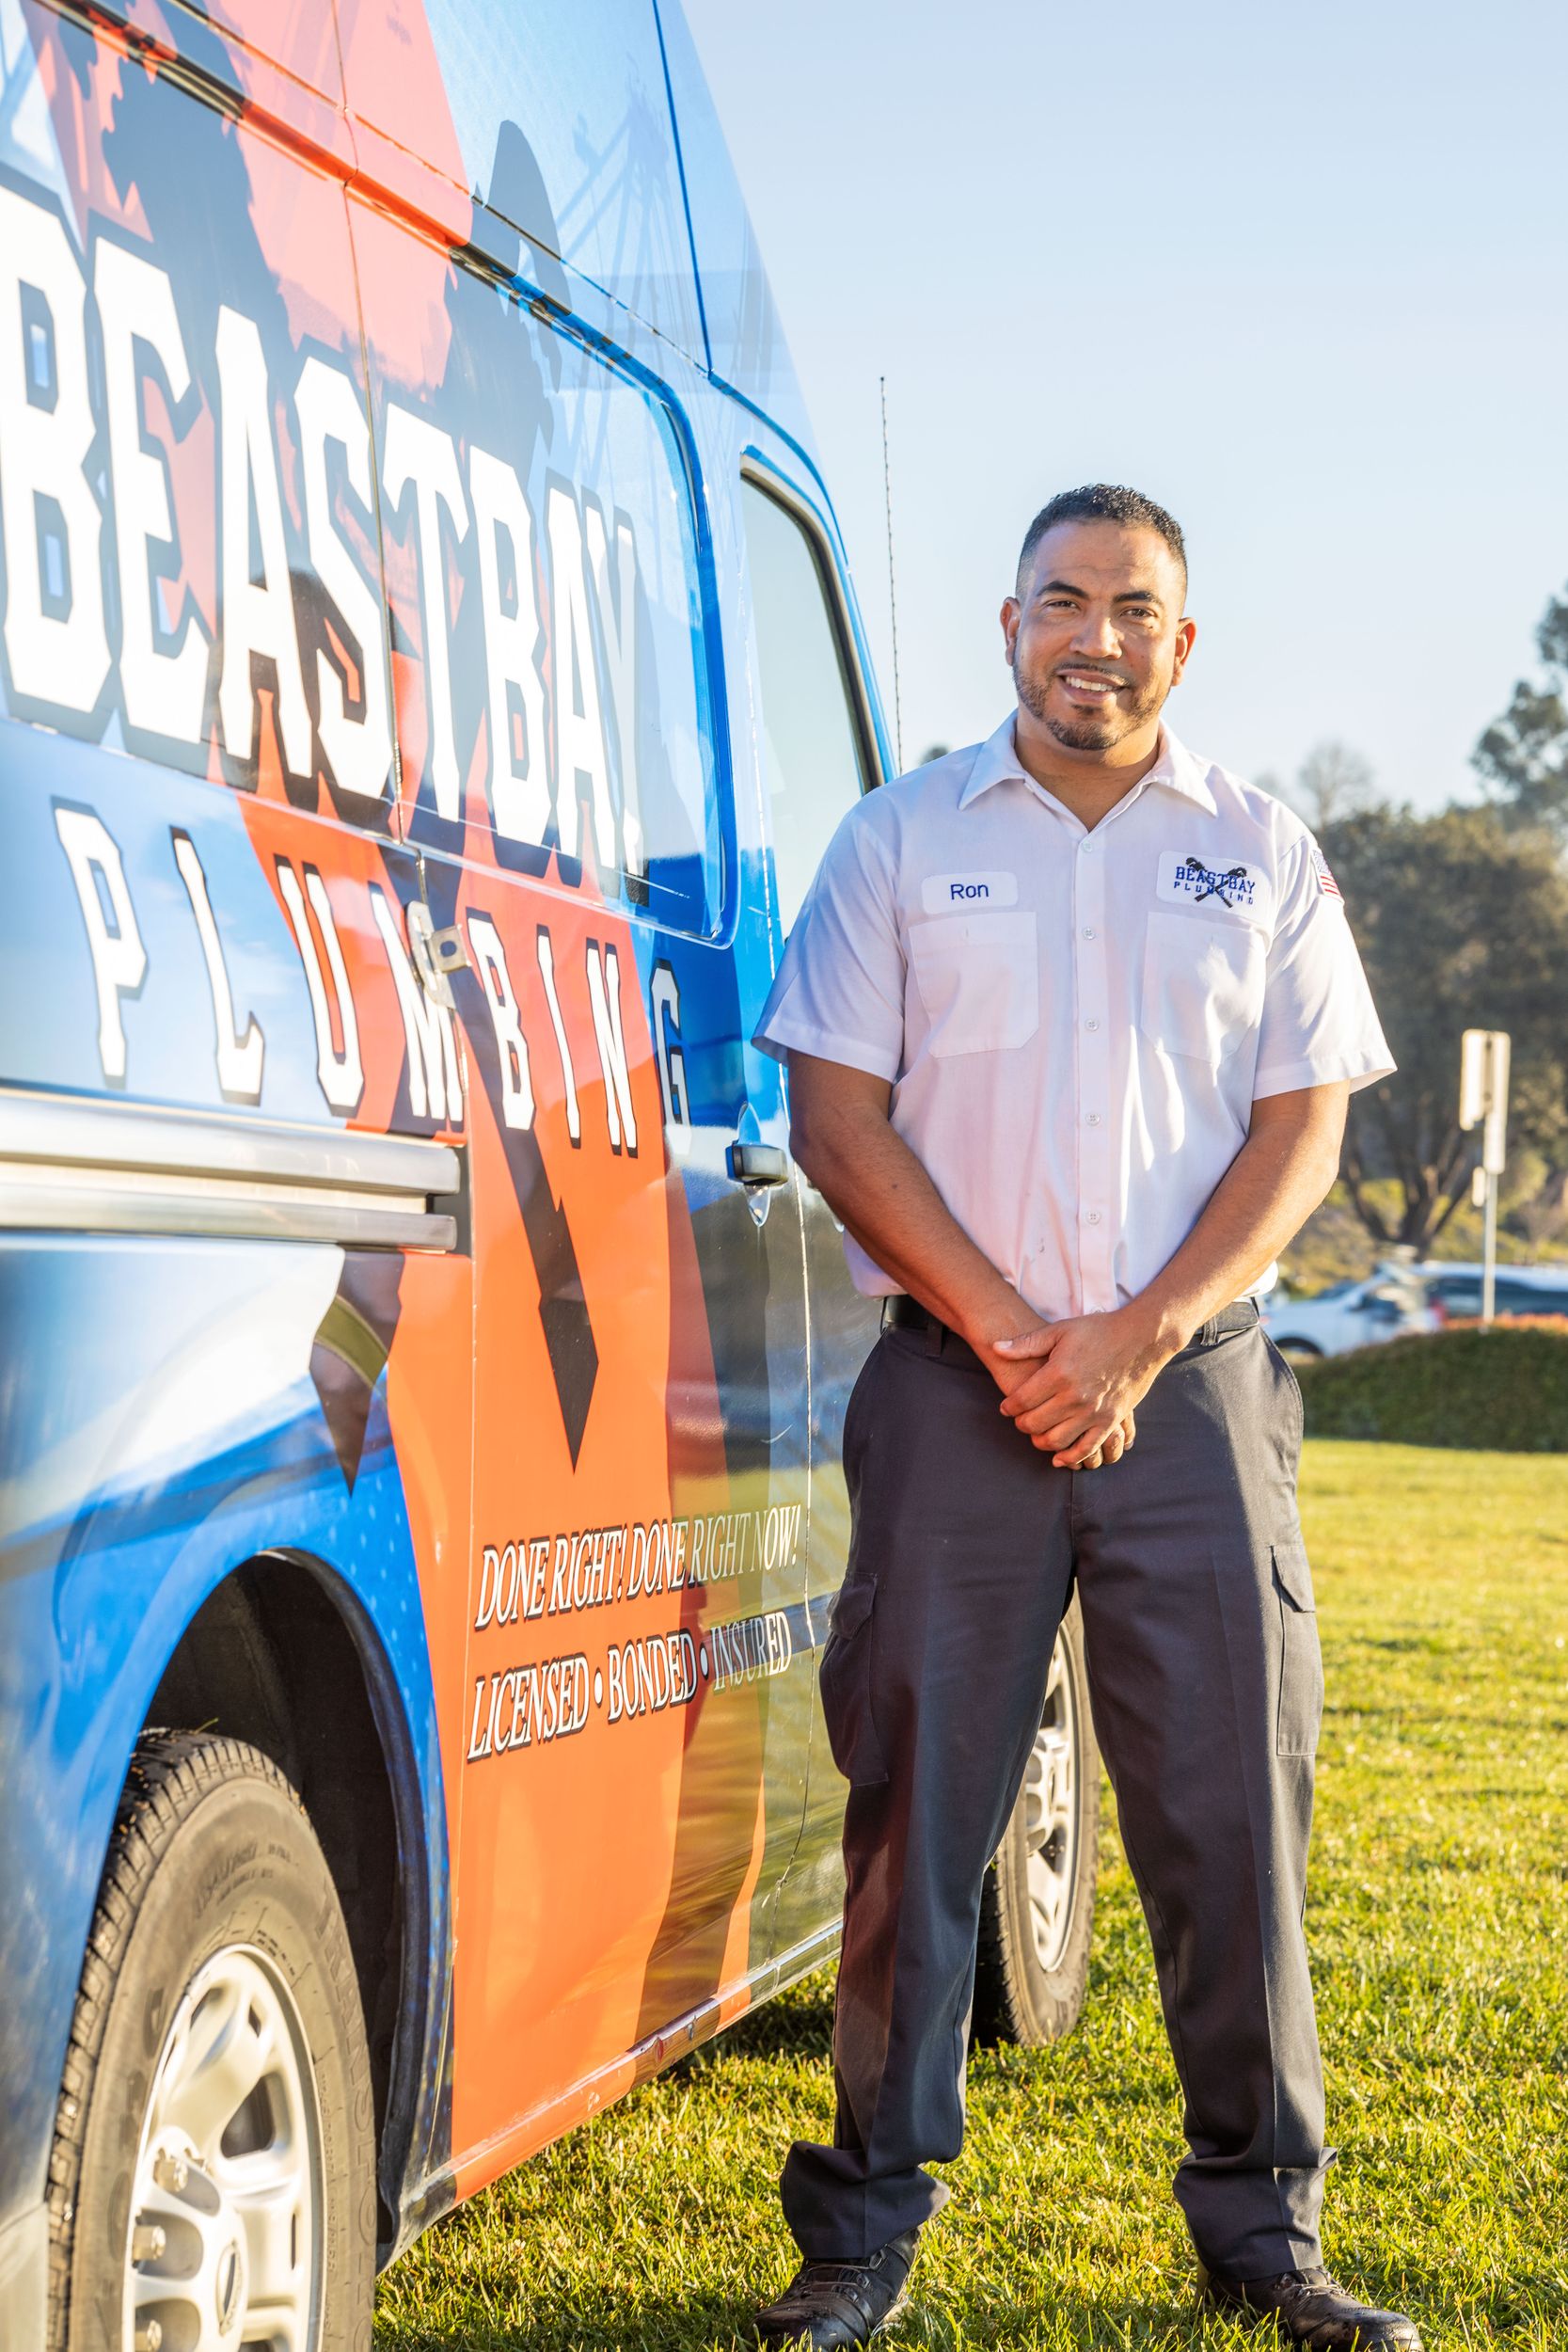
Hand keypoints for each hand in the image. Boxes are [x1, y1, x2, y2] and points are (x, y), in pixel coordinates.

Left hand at [990, 1306, 1173, 1466]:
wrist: (1141, 1338)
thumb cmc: (1098, 1331)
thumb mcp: (1060, 1331)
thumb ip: (1026, 1343)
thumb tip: (996, 1348)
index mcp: (1059, 1373)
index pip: (1022, 1401)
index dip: (1009, 1407)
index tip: (1006, 1408)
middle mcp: (1075, 1396)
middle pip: (1035, 1423)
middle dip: (1021, 1424)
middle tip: (1020, 1419)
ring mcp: (1094, 1411)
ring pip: (1056, 1440)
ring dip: (1040, 1442)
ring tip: (1036, 1434)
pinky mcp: (1111, 1421)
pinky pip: (1087, 1449)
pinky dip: (1070, 1458)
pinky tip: (1059, 1458)